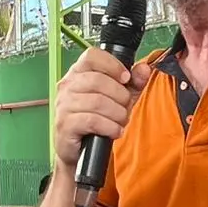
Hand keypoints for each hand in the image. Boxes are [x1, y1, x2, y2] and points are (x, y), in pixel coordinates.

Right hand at [53, 46, 152, 167]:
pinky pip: (93, 121)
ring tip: (120, 122)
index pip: (91, 56)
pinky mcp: (65, 124)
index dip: (113, 65)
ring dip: (117, 114)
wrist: (80, 150)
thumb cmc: (97, 121)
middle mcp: (67, 86)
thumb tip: (144, 69)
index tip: (126, 79)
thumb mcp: (119, 99)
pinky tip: (114, 131)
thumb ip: (133, 83)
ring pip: (98, 102)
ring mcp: (64, 105)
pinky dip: (110, 127)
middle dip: (120, 96)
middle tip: (125, 108)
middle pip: (98, 80)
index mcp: (78, 74)